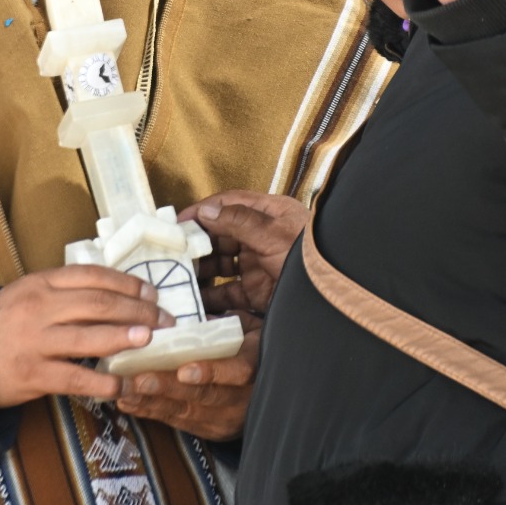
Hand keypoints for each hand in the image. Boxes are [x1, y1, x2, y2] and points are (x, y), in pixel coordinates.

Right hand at [0, 265, 174, 407]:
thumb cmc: (3, 324)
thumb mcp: (29, 295)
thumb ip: (64, 291)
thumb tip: (117, 294)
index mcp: (41, 283)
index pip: (92, 276)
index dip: (127, 283)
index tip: (151, 292)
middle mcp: (39, 308)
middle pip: (98, 304)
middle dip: (137, 310)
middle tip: (163, 319)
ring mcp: (35, 341)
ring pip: (90, 337)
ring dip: (125, 338)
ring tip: (150, 340)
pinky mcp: (32, 374)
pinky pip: (75, 378)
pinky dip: (102, 381)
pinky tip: (120, 384)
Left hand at [114, 321, 260, 439]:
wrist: (273, 392)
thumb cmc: (252, 348)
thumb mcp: (247, 328)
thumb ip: (220, 324)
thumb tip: (183, 313)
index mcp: (254, 364)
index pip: (238, 371)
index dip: (211, 372)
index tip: (183, 370)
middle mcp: (241, 397)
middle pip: (203, 395)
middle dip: (166, 388)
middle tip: (137, 379)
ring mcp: (225, 418)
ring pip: (186, 410)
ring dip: (151, 401)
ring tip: (124, 390)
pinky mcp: (209, 430)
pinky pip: (178, 422)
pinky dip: (151, 411)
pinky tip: (129, 402)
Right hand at [182, 190, 306, 314]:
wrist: (334, 300)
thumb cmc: (311, 258)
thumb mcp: (275, 235)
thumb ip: (239, 221)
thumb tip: (206, 210)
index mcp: (268, 214)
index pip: (228, 204)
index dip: (202, 211)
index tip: (176, 222)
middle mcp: (260, 237)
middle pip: (219, 236)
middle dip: (196, 245)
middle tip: (170, 255)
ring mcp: (258, 264)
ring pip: (220, 265)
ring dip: (200, 271)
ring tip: (176, 278)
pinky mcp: (257, 291)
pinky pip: (228, 292)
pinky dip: (211, 296)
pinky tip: (194, 300)